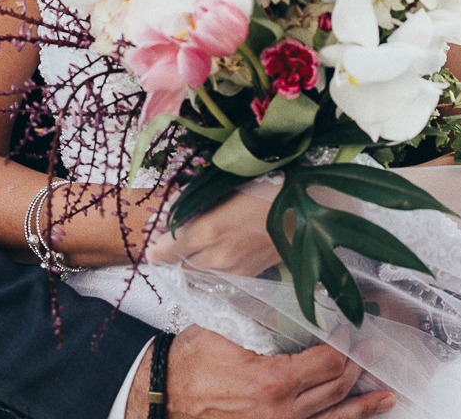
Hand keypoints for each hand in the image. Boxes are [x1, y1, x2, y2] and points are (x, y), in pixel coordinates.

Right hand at [126, 325, 395, 418]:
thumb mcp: (227, 331)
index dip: (345, 345)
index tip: (353, 330)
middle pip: (335, 390)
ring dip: (362, 406)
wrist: (162, 398)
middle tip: (373, 351)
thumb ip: (263, 319)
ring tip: (384, 396)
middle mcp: (281, 414)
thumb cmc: (190, 363)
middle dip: (358, 367)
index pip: (327, 363)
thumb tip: (294, 302)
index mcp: (272, 382)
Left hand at [147, 182, 280, 275]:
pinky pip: (220, 273)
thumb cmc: (266, 185)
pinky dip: (213, 263)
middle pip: (180, 266)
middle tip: (172, 238)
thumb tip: (171, 211)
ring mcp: (233, 270)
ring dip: (193, 260)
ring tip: (197, 240)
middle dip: (173, 255)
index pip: (165, 252)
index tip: (152, 242)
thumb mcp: (224, 185)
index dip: (155, 249)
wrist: (308, 207)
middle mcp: (216, 257)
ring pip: (200, 271)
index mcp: (205, 233)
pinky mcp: (249, 274)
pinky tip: (221, 246)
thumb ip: (193, 201)